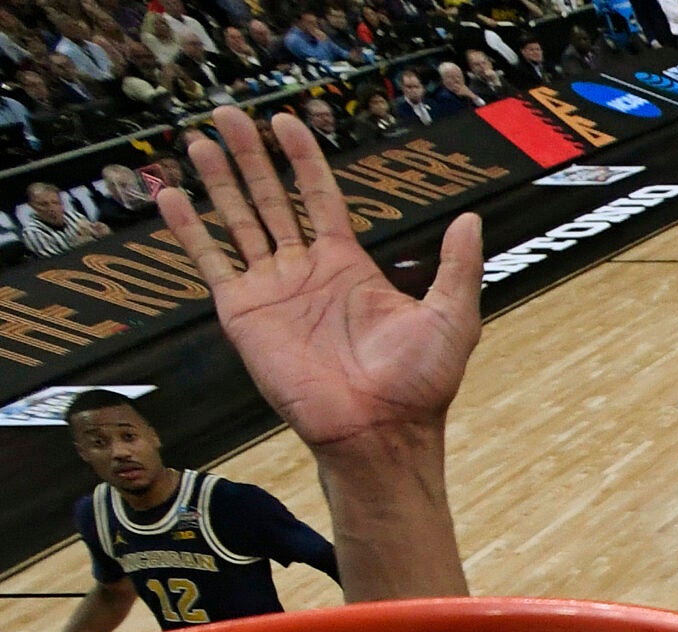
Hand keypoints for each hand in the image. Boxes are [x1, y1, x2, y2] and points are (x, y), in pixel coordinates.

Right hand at [158, 104, 479, 451]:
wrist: (379, 432)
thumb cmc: (419, 385)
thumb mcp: (451, 317)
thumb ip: (457, 266)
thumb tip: (470, 220)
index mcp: (348, 266)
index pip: (320, 197)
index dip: (303, 159)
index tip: (286, 122)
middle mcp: (306, 272)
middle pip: (272, 199)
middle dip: (252, 157)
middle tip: (229, 114)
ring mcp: (272, 291)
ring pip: (237, 221)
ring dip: (218, 181)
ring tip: (199, 139)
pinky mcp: (244, 314)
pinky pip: (210, 262)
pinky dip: (187, 230)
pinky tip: (169, 195)